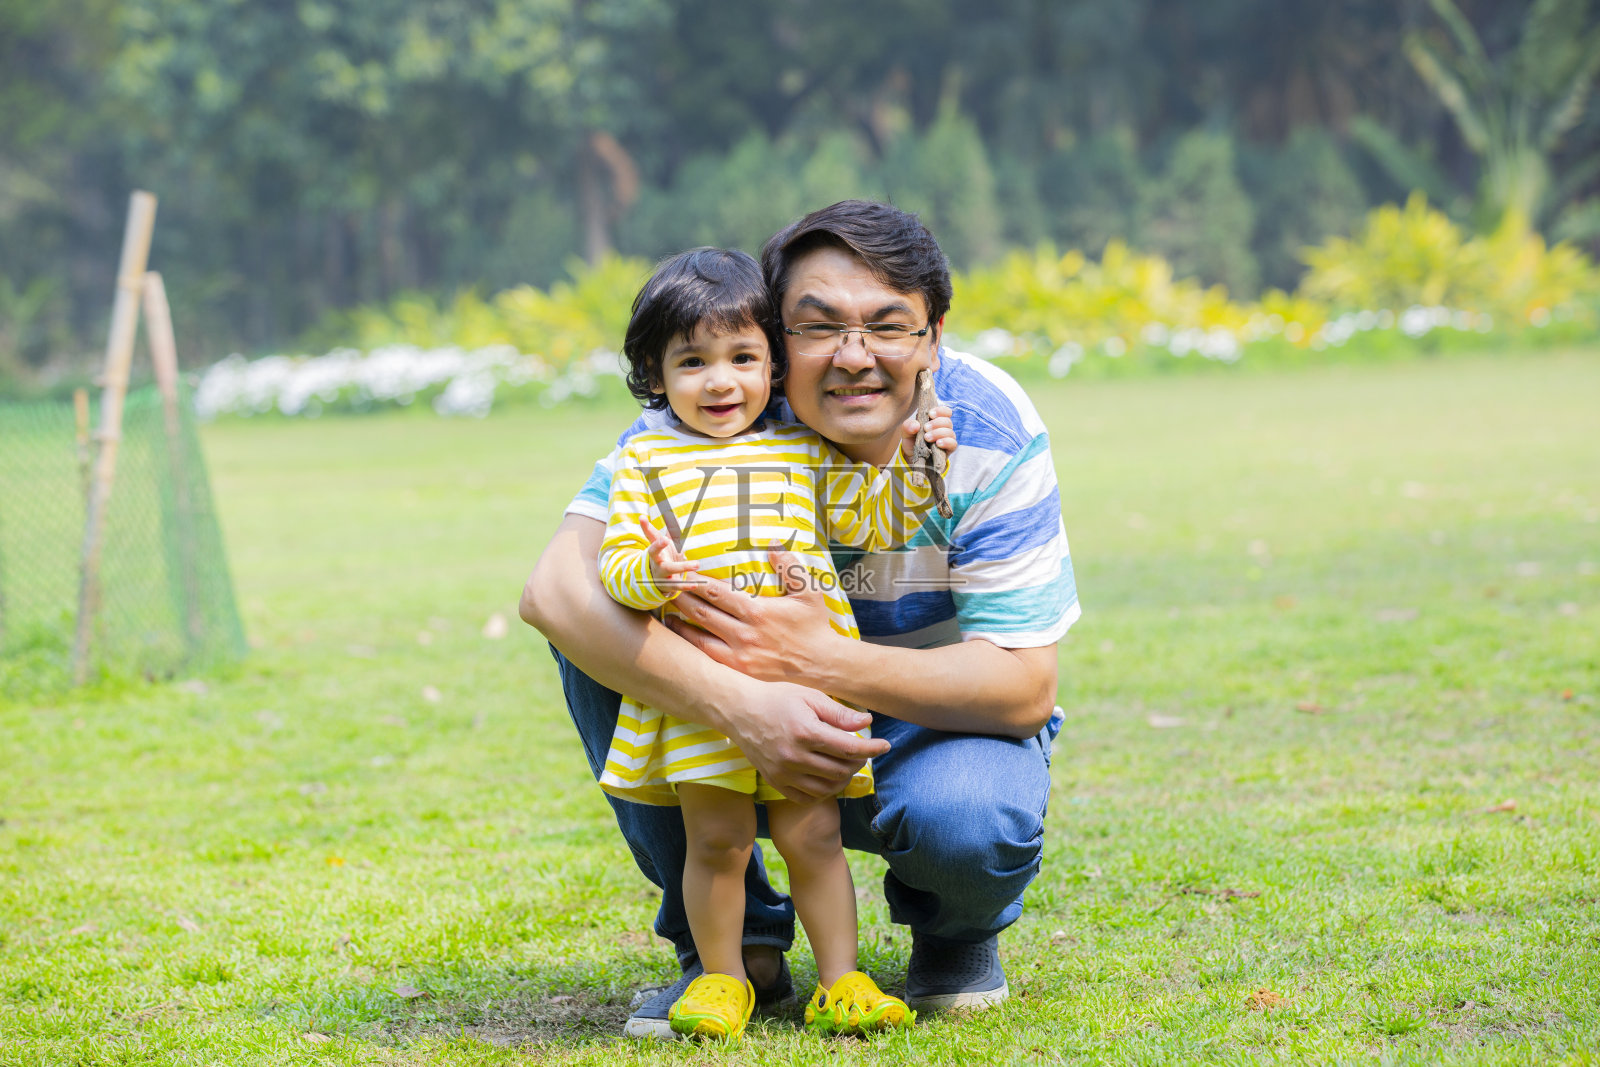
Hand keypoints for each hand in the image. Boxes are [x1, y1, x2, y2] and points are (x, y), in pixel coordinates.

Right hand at [640, 515, 696, 591]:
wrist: (656, 582)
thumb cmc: (663, 559)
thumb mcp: (667, 546)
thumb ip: (671, 531)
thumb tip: (673, 514)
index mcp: (655, 550)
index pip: (650, 536)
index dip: (646, 527)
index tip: (642, 517)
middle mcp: (656, 561)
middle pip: (654, 552)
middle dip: (658, 546)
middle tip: (665, 539)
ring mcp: (661, 573)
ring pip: (669, 569)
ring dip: (683, 567)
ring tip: (697, 564)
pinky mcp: (668, 585)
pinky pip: (677, 585)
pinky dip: (686, 585)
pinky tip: (695, 584)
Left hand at [667, 546, 839, 684]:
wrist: (822, 664)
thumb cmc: (815, 626)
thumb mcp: (809, 592)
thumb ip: (789, 566)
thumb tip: (772, 544)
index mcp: (757, 611)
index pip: (717, 593)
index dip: (696, 581)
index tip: (681, 571)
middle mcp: (744, 634)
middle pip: (702, 612)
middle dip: (682, 597)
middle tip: (665, 585)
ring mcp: (740, 655)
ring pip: (700, 636)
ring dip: (682, 621)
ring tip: (668, 608)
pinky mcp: (740, 669)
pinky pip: (708, 655)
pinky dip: (692, 643)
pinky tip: (682, 635)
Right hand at [722, 678, 889, 801]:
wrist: (739, 711)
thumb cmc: (777, 699)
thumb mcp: (810, 696)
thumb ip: (839, 713)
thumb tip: (867, 722)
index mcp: (806, 732)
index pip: (850, 749)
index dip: (873, 749)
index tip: (885, 745)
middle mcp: (794, 756)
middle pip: (841, 770)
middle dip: (859, 762)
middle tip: (862, 751)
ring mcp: (783, 772)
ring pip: (827, 788)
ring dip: (844, 778)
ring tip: (847, 764)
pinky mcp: (775, 782)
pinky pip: (807, 797)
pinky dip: (824, 791)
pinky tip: (828, 777)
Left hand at [899, 403, 955, 461]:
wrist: (913, 458)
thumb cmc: (913, 441)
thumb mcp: (906, 432)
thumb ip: (907, 426)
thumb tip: (916, 425)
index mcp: (936, 420)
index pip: (946, 411)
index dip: (940, 411)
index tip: (930, 414)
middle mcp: (944, 428)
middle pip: (947, 421)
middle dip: (936, 423)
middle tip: (925, 428)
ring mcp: (947, 439)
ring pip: (950, 432)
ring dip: (938, 433)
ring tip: (927, 438)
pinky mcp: (949, 449)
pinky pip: (953, 444)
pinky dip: (946, 442)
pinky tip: (938, 443)